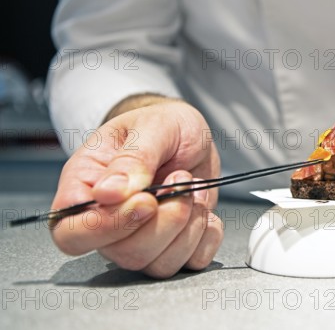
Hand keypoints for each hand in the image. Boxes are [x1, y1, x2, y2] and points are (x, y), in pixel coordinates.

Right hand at [50, 99, 222, 277]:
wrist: (188, 133)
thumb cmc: (160, 125)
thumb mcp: (151, 127)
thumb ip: (132, 159)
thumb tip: (108, 194)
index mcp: (86, 188)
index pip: (72, 234)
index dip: (107, 227)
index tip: (146, 200)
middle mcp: (109, 221)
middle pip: (124, 253)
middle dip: (163, 222)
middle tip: (180, 181)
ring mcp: (142, 237)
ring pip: (158, 263)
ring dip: (188, 227)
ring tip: (192, 188)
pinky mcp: (175, 244)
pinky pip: (192, 261)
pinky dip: (207, 236)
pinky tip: (204, 208)